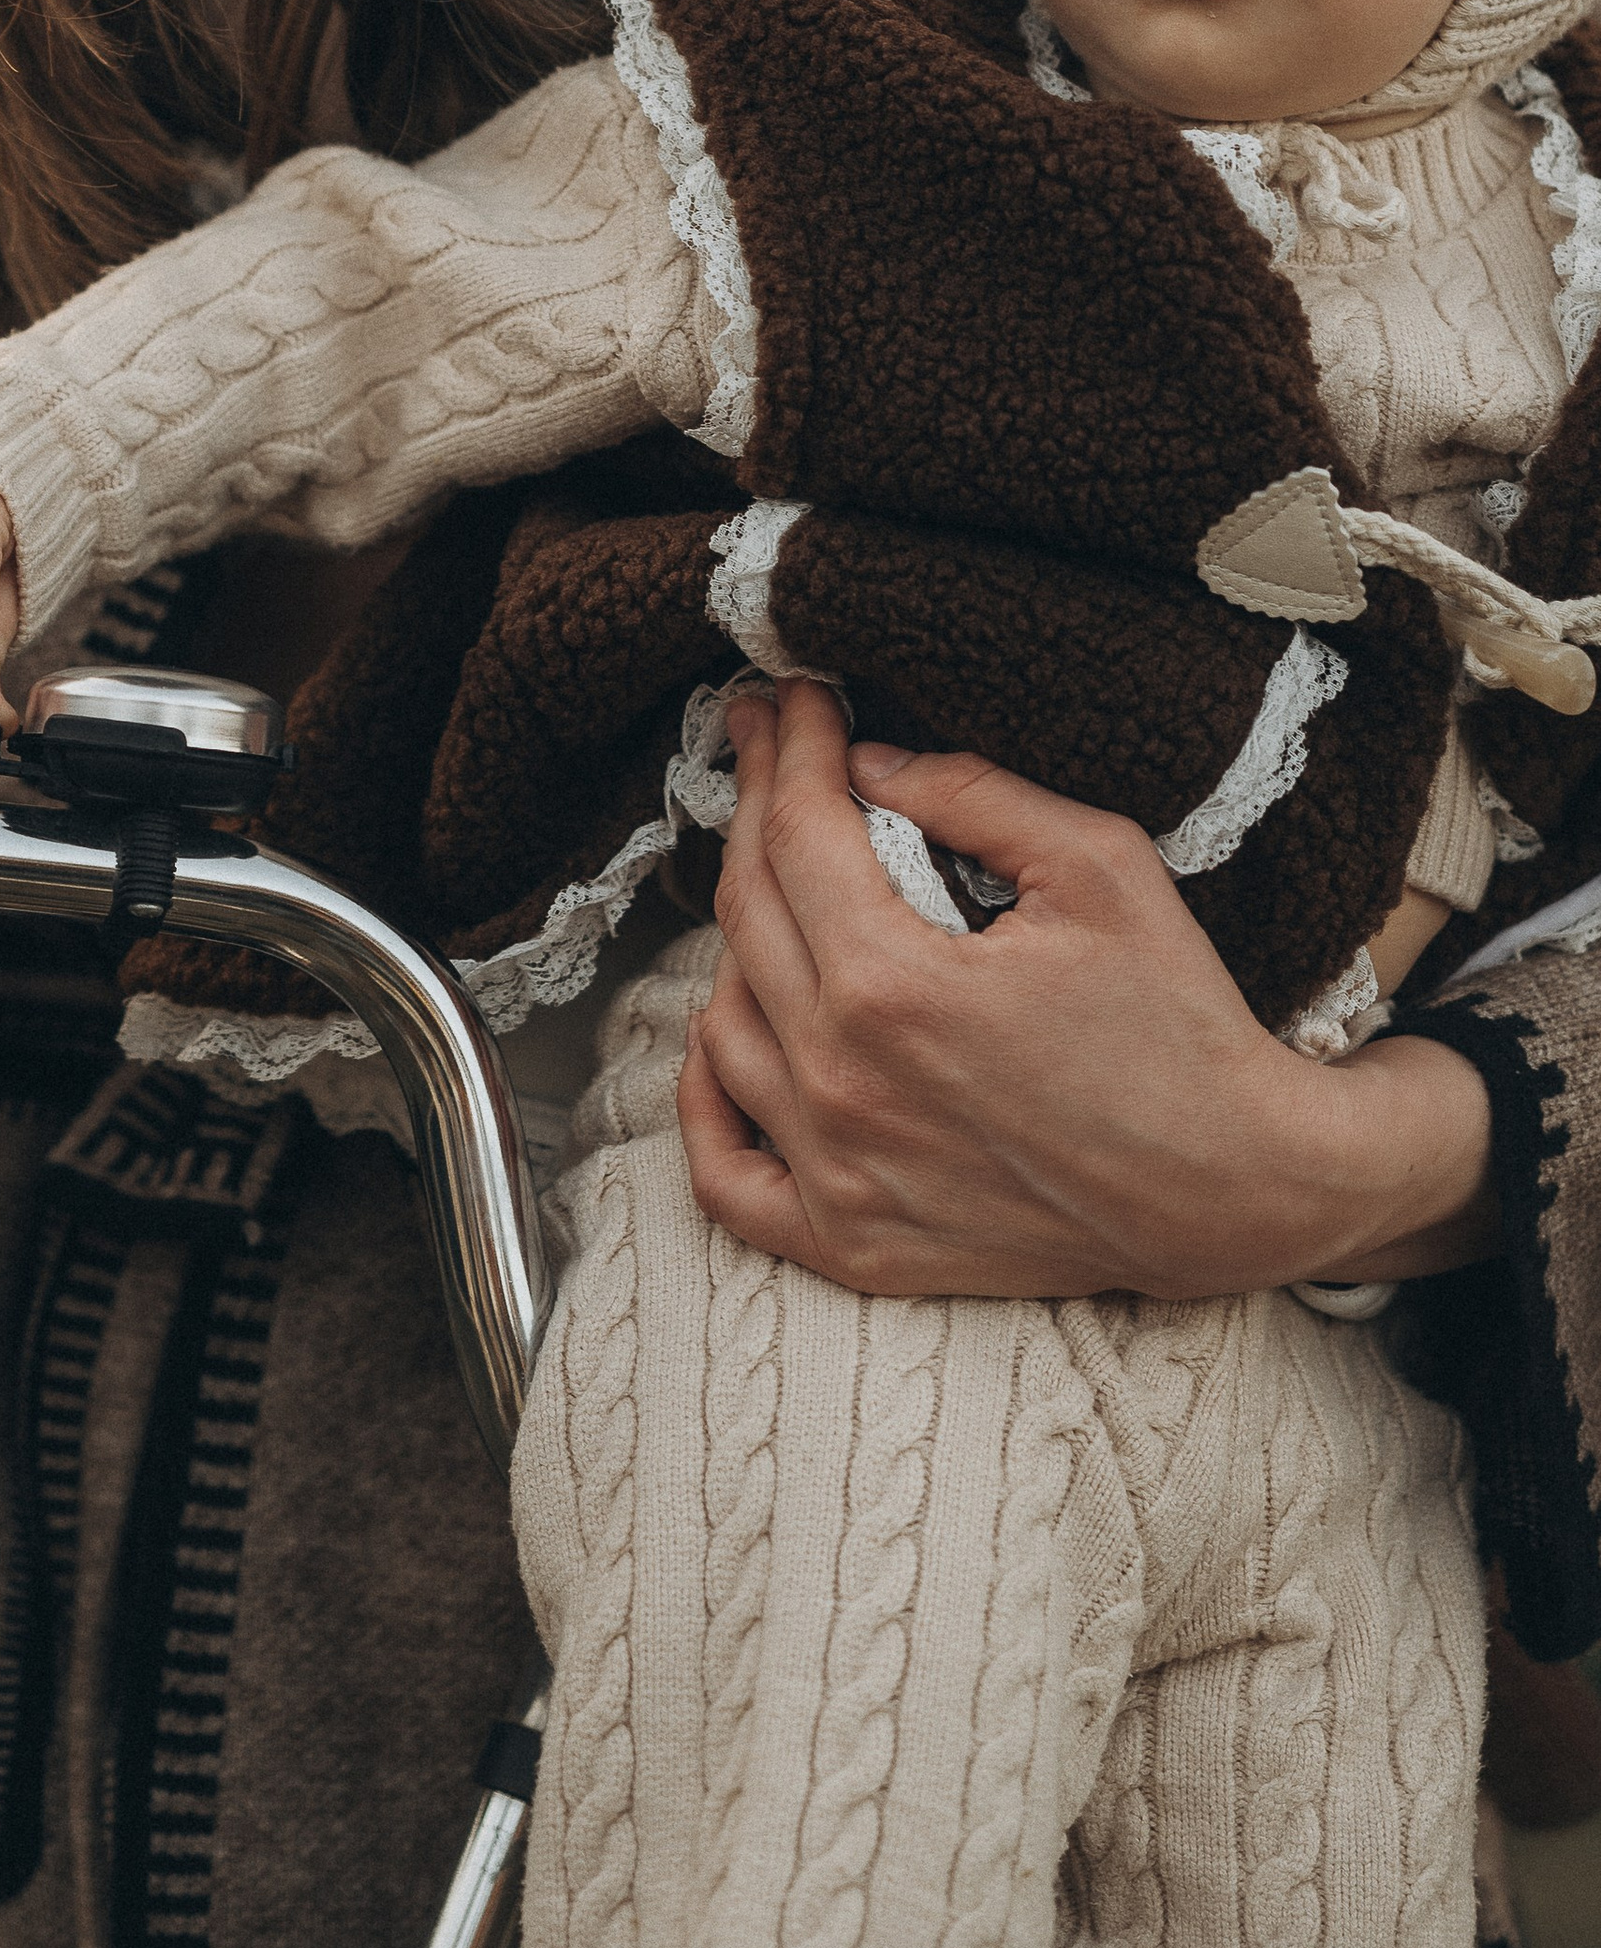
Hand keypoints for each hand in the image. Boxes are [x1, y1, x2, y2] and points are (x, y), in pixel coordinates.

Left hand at [676, 680, 1498, 1298]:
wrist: (1237, 1192)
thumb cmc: (1180, 1025)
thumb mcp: (1100, 867)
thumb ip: (973, 794)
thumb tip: (869, 763)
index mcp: (893, 989)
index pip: (798, 835)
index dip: (789, 748)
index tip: (791, 700)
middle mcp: (843, 1087)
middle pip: (747, 913)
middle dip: (754, 807)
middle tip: (768, 748)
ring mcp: (838, 1178)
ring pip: (722, 1027)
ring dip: (740, 940)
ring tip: (784, 882)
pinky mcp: (853, 1247)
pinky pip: (724, 1175)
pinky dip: (709, 1101)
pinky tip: (731, 1036)